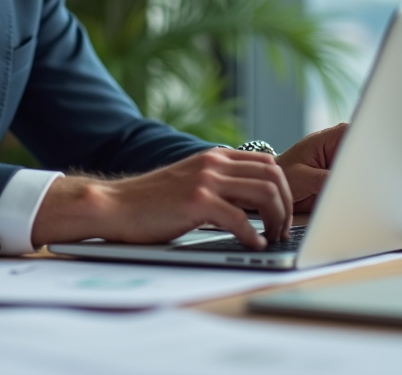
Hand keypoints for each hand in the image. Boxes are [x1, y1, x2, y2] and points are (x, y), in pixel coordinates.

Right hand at [31, 148, 292, 249]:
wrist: (115, 205)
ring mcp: (206, 180)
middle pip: (273, 175)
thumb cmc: (151, 201)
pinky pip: (240, 218)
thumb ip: (218, 182)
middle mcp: (213, 162)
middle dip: (286, 204)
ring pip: (264, 193)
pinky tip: (253, 244)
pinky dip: (253, 235)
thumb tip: (251, 199)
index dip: (284, 188)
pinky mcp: (196, 202)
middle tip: (283, 228)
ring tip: (271, 237)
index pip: (267, 163)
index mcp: (214, 156)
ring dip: (276, 218)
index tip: (282, 213)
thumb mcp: (190, 180)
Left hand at [276, 124, 401, 212]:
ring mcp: (367, 163)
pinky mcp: (368, 180)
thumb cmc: (285, 177)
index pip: (382, 130)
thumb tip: (361, 184)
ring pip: (401, 164)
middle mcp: (360, 145)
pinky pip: (394, 181)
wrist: (275, 188)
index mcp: (344, 136)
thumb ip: (330, 179)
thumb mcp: (304, 179)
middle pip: (400, 145)